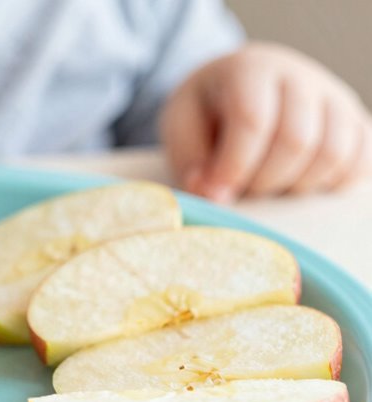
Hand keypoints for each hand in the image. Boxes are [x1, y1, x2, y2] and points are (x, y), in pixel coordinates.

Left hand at [161, 43, 371, 201]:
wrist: (239, 87)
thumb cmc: (208, 112)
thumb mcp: (182, 129)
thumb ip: (191, 162)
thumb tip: (214, 197)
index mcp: (249, 70)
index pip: (253, 120)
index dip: (234, 166)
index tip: (218, 193)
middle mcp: (300, 77)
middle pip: (297, 141)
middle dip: (264, 180)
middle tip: (241, 190)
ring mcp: (333, 98)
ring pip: (333, 154)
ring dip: (296, 187)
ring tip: (267, 186)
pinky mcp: (354, 121)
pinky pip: (361, 161)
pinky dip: (333, 184)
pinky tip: (300, 186)